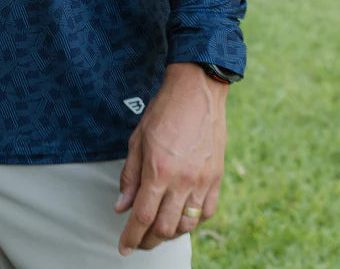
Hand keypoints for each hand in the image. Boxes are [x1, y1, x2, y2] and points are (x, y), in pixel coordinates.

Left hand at [115, 63, 227, 254]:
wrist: (197, 92)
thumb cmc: (163, 111)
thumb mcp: (137, 139)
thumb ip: (130, 176)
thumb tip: (122, 206)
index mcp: (158, 170)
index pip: (142, 216)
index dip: (131, 236)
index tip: (124, 248)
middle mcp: (182, 181)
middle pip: (164, 228)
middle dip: (148, 240)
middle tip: (138, 241)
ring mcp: (203, 182)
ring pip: (187, 225)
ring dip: (169, 233)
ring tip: (156, 231)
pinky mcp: (217, 179)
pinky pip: (206, 213)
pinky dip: (192, 221)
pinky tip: (181, 217)